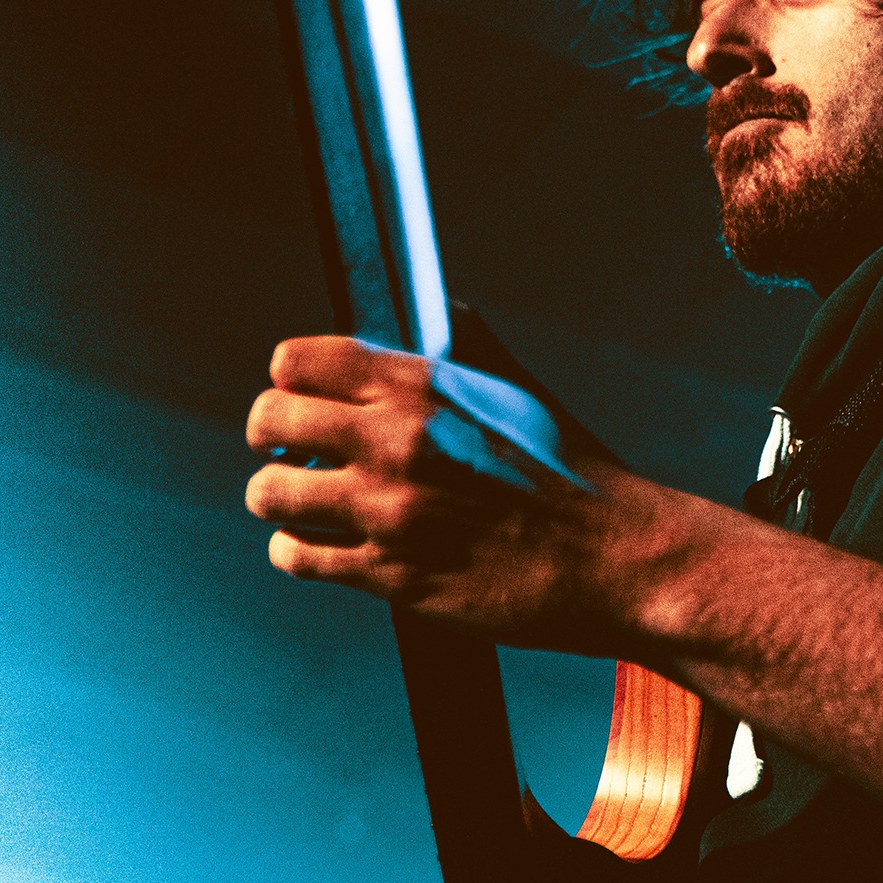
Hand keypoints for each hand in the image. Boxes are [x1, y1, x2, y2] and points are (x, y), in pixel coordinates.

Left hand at [245, 331, 699, 652]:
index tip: (304, 399)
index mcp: (424, 387)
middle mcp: (395, 442)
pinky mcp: (389, 576)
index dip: (293, 379)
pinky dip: (301, 552)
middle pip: (267, 420)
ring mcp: (387, 512)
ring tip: (310, 505)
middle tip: (296, 454)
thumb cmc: (575, 476)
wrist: (614, 560)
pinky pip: (296, 557)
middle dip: (274, 437)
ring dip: (283, 499)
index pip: (299, 361)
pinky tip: (328, 549)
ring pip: (269, 494)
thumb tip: (438, 306)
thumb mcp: (523, 393)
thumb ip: (468, 347)